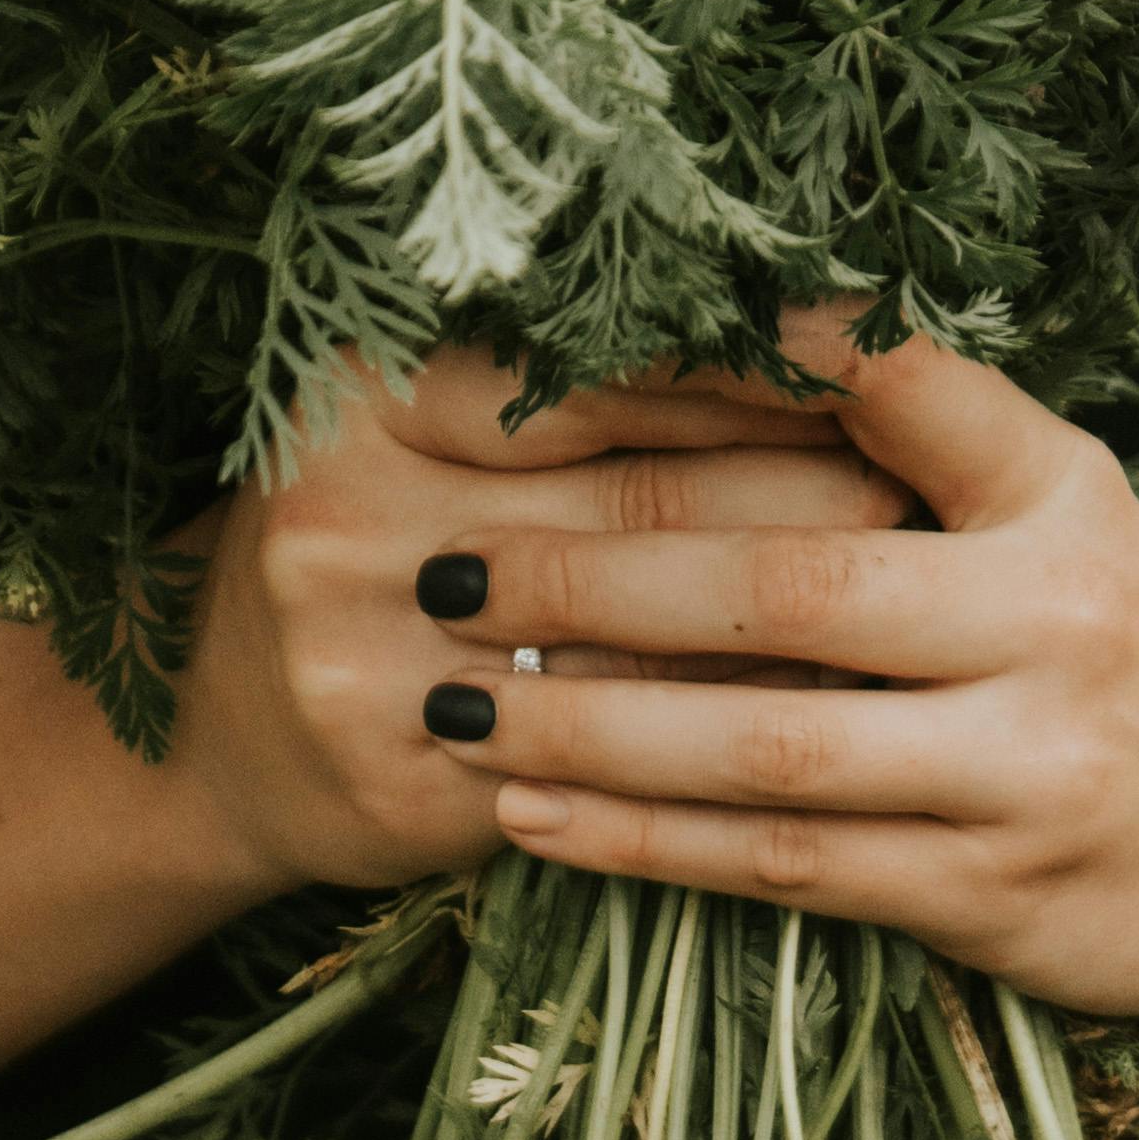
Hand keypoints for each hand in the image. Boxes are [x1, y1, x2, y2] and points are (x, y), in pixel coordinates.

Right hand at [169, 343, 917, 904]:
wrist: (213, 746)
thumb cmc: (361, 557)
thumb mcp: (410, 437)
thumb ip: (552, 397)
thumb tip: (795, 354)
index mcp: (358, 396)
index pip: (600, 377)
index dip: (745, 379)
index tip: (871, 383)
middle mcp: (344, 516)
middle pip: (635, 506)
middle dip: (800, 502)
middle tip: (926, 502)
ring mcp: (364, 661)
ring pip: (635, 645)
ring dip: (788, 636)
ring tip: (909, 615)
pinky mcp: (406, 784)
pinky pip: (607, 762)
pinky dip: (717, 745)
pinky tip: (817, 732)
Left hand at [404, 318, 1138, 1020]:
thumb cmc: (1120, 638)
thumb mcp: (1056, 501)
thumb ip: (914, 422)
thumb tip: (735, 316)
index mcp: (1055, 499)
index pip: (884, 395)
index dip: (723, 369)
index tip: (558, 355)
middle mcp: (1051, 629)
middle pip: (786, 592)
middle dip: (597, 577)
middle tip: (450, 568)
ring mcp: (1024, 776)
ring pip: (770, 753)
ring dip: (593, 729)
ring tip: (456, 704)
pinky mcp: (991, 901)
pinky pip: (785, 872)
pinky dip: (648, 844)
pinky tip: (537, 819)